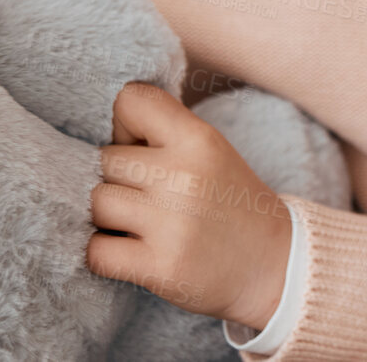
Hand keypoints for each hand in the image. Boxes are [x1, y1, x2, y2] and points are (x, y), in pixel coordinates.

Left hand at [87, 82, 292, 330]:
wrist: (273, 264)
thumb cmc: (230, 203)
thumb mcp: (210, 152)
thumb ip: (162, 135)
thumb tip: (93, 139)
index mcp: (200, 139)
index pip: (130, 100)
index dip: (124, 126)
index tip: (141, 149)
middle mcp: (184, 176)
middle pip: (101, 159)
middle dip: (114, 179)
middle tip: (143, 197)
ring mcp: (171, 223)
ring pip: (93, 203)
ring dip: (105, 218)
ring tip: (135, 225)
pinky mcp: (159, 266)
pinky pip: (94, 251)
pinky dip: (102, 254)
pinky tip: (129, 252)